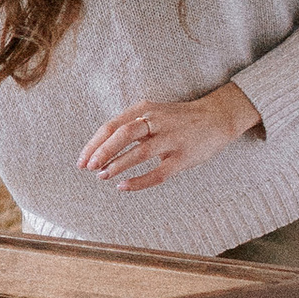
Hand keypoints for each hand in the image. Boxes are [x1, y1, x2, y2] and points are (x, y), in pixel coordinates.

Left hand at [77, 84, 261, 193]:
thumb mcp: (153, 115)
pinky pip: (158, 172)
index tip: (81, 161)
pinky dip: (138, 181)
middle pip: (123, 134)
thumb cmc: (178, 120)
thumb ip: (130, 126)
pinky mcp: (183, 157)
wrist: (217, 118)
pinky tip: (123, 187)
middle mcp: (158, 122)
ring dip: (117, 165)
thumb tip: (99, 149)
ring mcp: (172, 139)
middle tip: (87, 168)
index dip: (94, 144)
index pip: (112, 126)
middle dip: (101, 152)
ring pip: (140, 152)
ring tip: (101, 176)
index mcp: (146, 110)